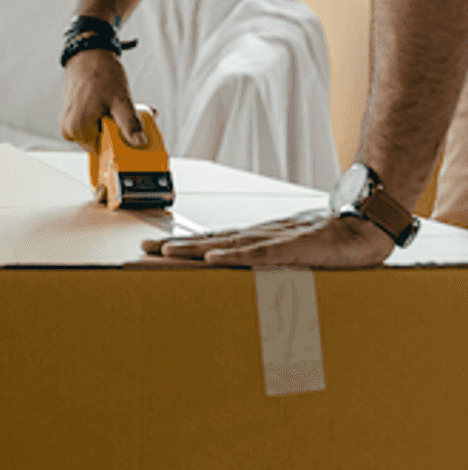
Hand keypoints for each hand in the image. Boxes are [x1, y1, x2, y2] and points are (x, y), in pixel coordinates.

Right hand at [59, 48, 145, 149]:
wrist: (89, 53)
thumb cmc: (100, 72)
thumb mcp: (121, 101)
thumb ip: (130, 125)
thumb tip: (138, 142)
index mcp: (77, 128)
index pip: (103, 151)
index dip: (119, 142)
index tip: (131, 133)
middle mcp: (69, 128)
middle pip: (100, 142)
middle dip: (117, 131)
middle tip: (128, 115)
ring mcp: (69, 121)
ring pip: (97, 132)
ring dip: (112, 123)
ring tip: (119, 106)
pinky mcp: (72, 115)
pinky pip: (92, 123)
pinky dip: (105, 117)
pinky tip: (111, 104)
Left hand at [141, 209, 396, 267]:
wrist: (363, 227)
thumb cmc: (327, 242)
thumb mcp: (291, 257)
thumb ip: (268, 266)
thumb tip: (243, 278)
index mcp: (253, 239)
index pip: (209, 243)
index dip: (179, 247)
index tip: (151, 251)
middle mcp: (256, 236)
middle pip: (208, 242)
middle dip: (173, 248)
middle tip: (142, 252)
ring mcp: (273, 239)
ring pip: (226, 245)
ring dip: (194, 249)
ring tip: (165, 253)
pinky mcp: (293, 246)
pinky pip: (260, 253)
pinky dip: (236, 256)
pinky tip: (214, 259)